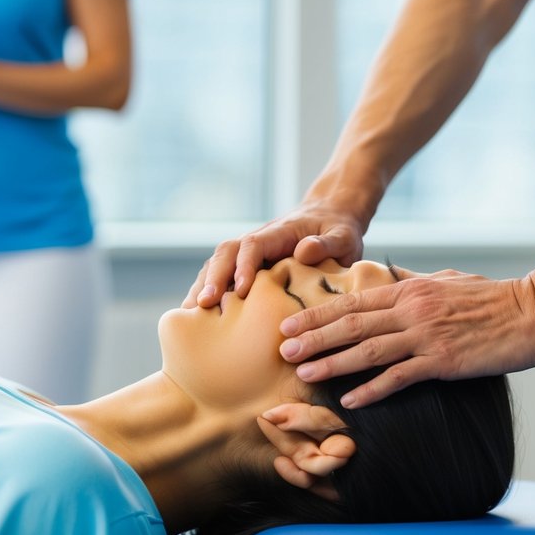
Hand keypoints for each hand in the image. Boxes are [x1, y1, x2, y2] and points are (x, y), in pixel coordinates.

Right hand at [183, 200, 365, 307]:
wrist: (330, 217)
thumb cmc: (339, 230)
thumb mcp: (343, 235)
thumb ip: (327, 243)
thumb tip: (303, 251)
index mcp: (279, 232)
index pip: (254, 244)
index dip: (244, 265)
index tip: (242, 290)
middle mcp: (258, 240)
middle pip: (226, 252)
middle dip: (214, 278)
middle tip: (203, 305)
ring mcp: (249, 252)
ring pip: (217, 263)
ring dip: (204, 285)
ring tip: (191, 315)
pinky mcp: (247, 266)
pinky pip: (222, 275)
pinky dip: (208, 291)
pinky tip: (199, 316)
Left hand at [278, 269, 534, 407]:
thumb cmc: (495, 297)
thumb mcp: (448, 281)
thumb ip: (416, 285)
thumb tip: (392, 282)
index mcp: (410, 290)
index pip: (352, 302)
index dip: (317, 314)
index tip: (289, 323)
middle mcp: (412, 310)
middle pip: (350, 324)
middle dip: (312, 338)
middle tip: (281, 349)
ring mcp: (426, 336)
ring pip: (367, 350)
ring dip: (331, 363)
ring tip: (303, 374)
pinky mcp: (444, 361)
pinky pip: (400, 377)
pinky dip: (373, 389)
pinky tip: (351, 400)